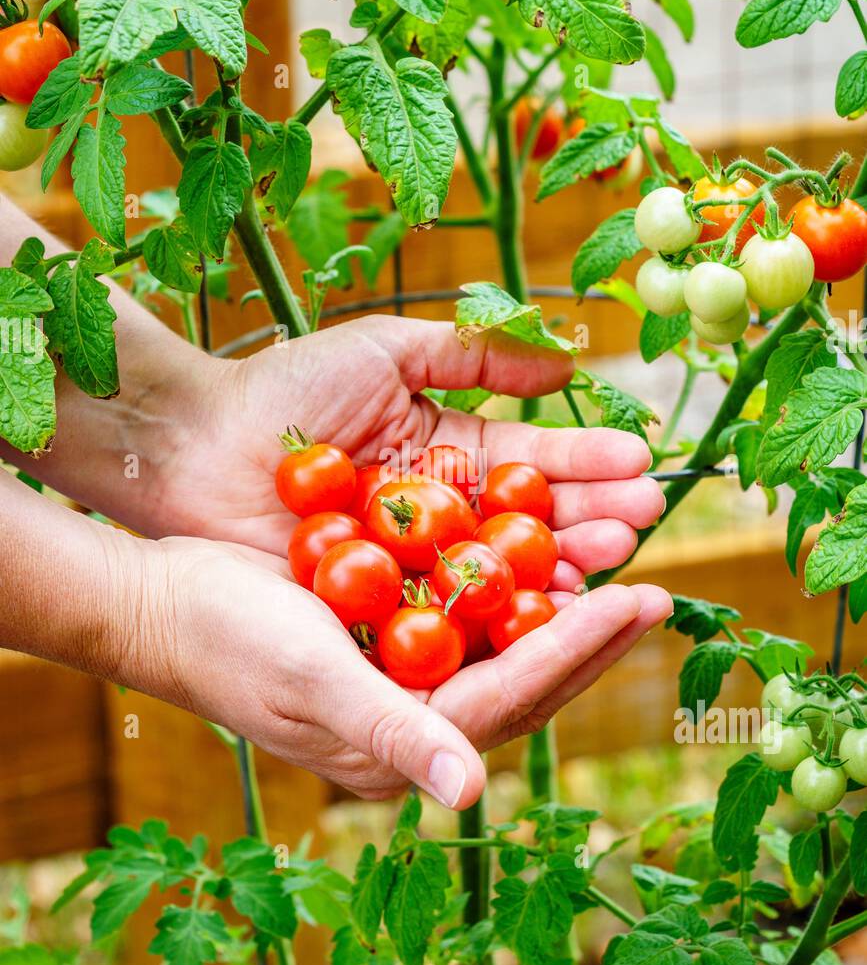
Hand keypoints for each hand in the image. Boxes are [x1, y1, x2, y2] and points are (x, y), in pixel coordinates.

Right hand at [131, 534, 670, 807]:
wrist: (164, 602)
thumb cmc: (230, 642)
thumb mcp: (313, 683)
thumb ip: (395, 733)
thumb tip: (472, 793)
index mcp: (406, 744)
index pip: (515, 694)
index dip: (581, 648)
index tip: (642, 599)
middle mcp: (417, 718)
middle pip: (526, 676)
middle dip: (592, 635)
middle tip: (656, 589)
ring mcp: (406, 677)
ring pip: (506, 643)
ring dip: (563, 607)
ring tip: (620, 569)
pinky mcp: (391, 637)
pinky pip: (471, 612)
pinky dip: (511, 583)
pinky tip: (544, 548)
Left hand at [154, 315, 666, 595]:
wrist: (196, 445)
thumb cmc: (285, 389)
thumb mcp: (387, 352)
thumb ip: (476, 354)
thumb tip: (570, 369)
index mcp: (451, 453)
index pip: (533, 462)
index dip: (585, 465)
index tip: (640, 466)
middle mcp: (445, 515)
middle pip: (531, 523)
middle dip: (591, 518)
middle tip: (644, 518)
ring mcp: (416, 565)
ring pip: (501, 571)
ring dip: (560, 566)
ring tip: (612, 556)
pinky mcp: (382, 608)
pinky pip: (447, 612)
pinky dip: (497, 611)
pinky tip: (547, 607)